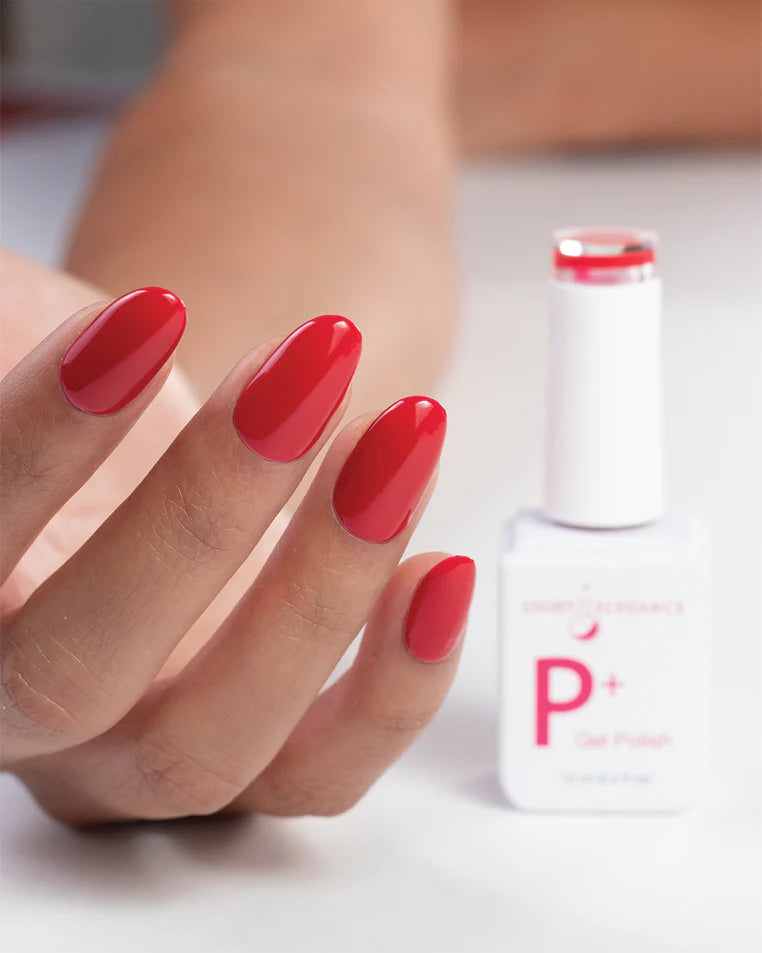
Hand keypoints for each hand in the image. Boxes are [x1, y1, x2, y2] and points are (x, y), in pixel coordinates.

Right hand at [1, 285, 474, 822]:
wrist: (126, 434)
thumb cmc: (55, 380)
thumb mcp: (6, 339)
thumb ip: (8, 356)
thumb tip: (15, 337)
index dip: (46, 438)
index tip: (152, 316)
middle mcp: (23, 713)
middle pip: (75, 677)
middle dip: (203, 514)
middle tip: (304, 375)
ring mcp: (142, 753)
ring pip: (212, 742)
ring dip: (324, 589)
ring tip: (401, 438)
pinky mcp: (259, 754)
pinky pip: (321, 772)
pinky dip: (395, 687)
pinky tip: (442, 570)